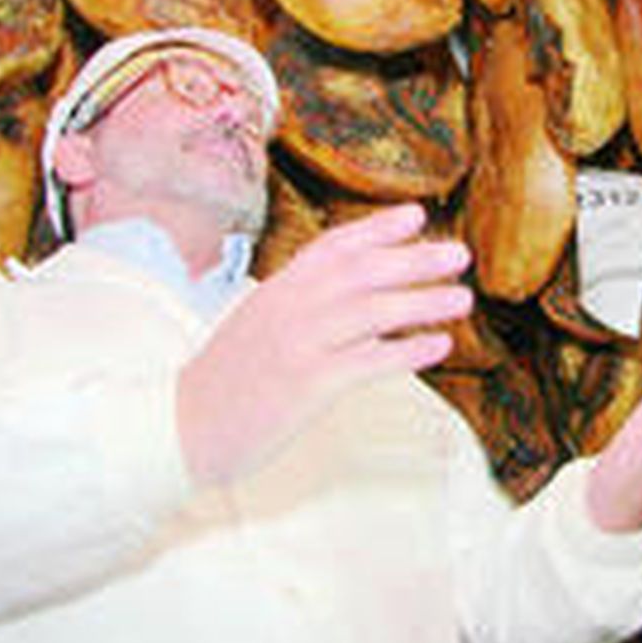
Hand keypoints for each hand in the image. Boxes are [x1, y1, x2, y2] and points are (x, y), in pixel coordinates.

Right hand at [177, 204, 471, 484]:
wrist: (179, 428)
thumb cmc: (226, 381)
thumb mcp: (257, 324)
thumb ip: (297, 302)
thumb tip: (351, 292)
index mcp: (277, 290)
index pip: (333, 246)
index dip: (378, 228)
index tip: (417, 214)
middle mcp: (289, 308)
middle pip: (362, 272)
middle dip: (415, 259)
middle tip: (459, 254)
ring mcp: (298, 345)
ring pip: (372, 312)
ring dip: (423, 302)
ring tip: (462, 299)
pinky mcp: (307, 385)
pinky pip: (368, 361)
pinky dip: (408, 350)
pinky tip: (438, 346)